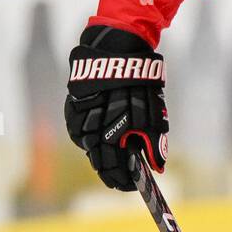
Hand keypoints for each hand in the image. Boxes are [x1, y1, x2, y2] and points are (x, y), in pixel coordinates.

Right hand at [65, 26, 167, 189]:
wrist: (119, 45)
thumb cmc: (141, 80)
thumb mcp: (155, 113)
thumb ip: (154, 143)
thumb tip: (158, 169)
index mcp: (115, 130)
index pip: (113, 167)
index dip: (121, 180)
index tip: (128, 186)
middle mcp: (94, 125)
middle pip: (97, 159)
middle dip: (109, 171)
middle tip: (118, 178)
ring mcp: (81, 113)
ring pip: (84, 143)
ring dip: (96, 153)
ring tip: (107, 158)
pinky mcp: (73, 100)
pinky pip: (75, 126)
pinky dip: (83, 134)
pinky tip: (93, 138)